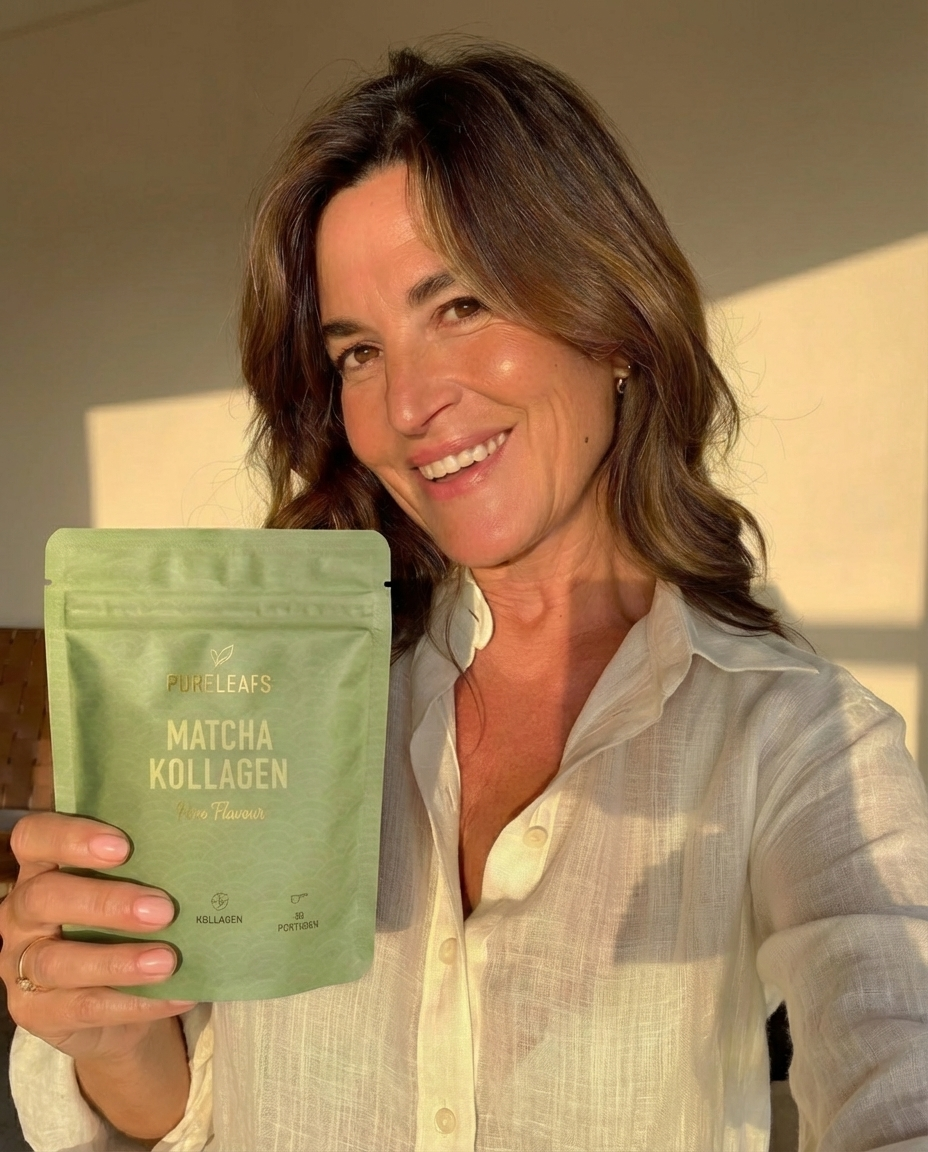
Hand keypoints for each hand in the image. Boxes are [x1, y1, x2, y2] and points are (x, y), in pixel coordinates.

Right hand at [0, 812, 195, 1065]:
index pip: (35, 836)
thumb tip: (203, 851)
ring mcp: (21, 963)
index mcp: (43, 866)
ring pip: (57, 961)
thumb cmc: (125, 923)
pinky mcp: (34, 1011)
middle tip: (162, 909)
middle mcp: (22, 911)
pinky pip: (82, 1008)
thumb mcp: (131, 887)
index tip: (123, 846)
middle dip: (105, 902)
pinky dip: (135, 1002)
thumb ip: (147, 867)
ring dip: (117, 961)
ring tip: (168, 961)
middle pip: (44, 898)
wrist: (116, 1003)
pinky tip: (176, 994)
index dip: (71, 837)